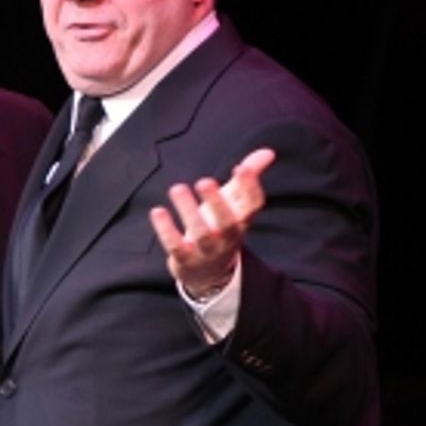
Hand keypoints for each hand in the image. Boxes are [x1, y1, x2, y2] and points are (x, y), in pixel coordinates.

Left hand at [149, 147, 274, 297]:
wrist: (209, 273)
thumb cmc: (221, 227)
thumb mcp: (234, 203)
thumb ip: (249, 176)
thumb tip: (268, 152)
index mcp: (242, 221)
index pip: (253, 206)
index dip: (250, 188)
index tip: (242, 168)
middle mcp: (227, 237)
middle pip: (227, 223)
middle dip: (217, 203)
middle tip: (204, 181)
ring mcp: (207, 251)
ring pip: (201, 234)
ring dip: (189, 211)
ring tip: (177, 188)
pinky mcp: (186, 259)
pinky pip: (176, 246)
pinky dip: (166, 230)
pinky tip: (157, 211)